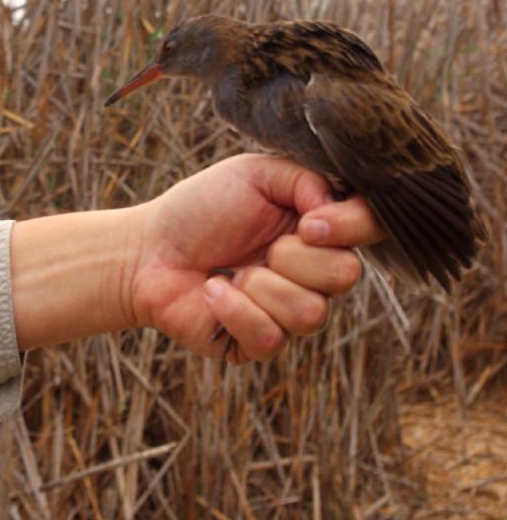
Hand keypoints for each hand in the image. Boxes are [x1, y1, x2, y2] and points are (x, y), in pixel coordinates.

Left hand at [127, 153, 384, 361]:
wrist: (147, 249)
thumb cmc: (199, 210)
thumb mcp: (253, 175)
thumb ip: (305, 178)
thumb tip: (335, 206)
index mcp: (320, 230)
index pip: (372, 230)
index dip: (350, 227)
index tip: (307, 222)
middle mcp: (313, 275)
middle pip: (346, 276)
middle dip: (294, 257)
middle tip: (260, 248)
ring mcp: (287, 313)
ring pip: (310, 313)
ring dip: (260, 286)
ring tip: (231, 272)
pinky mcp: (258, 344)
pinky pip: (270, 337)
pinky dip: (233, 309)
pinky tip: (212, 291)